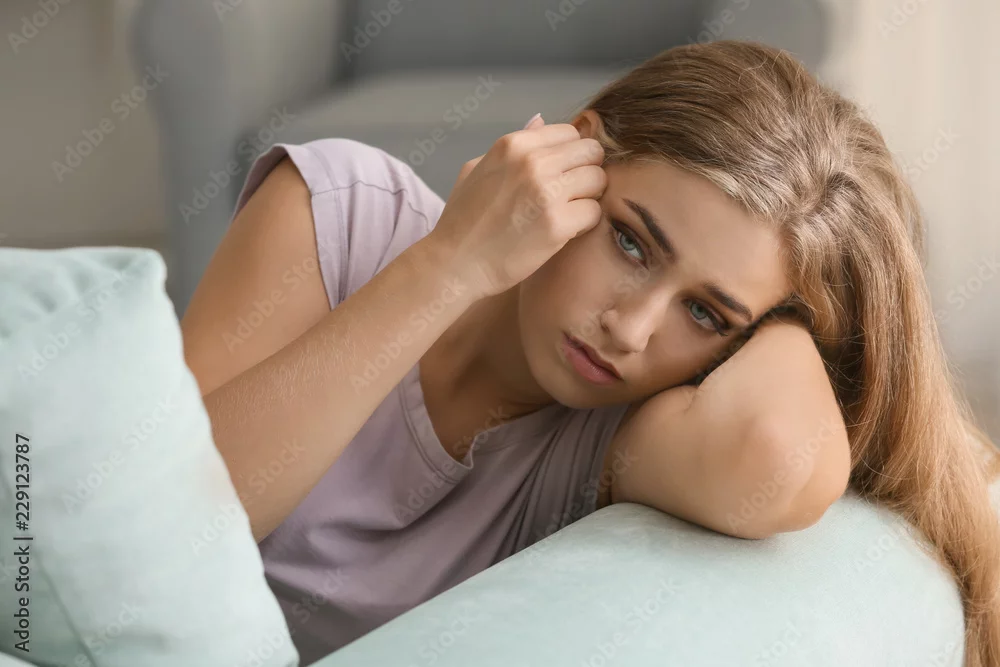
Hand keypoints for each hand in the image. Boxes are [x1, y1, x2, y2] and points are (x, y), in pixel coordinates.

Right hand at [425, 114, 606, 298]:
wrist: (455, 263)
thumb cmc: (462, 220)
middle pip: (591, 152)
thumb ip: (513, 147)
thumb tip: (540, 121)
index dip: (571, 154)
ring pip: (598, 180)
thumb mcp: (477, 168)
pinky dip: (584, 223)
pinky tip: (565, 231)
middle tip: (571, 194)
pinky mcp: (557, 225)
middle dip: (586, 172)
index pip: (570, 132)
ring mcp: (546, 193)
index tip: (563, 174)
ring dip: (588, 197)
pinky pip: (594, 212)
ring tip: (568, 212)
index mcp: (514, 144)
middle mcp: (532, 162)